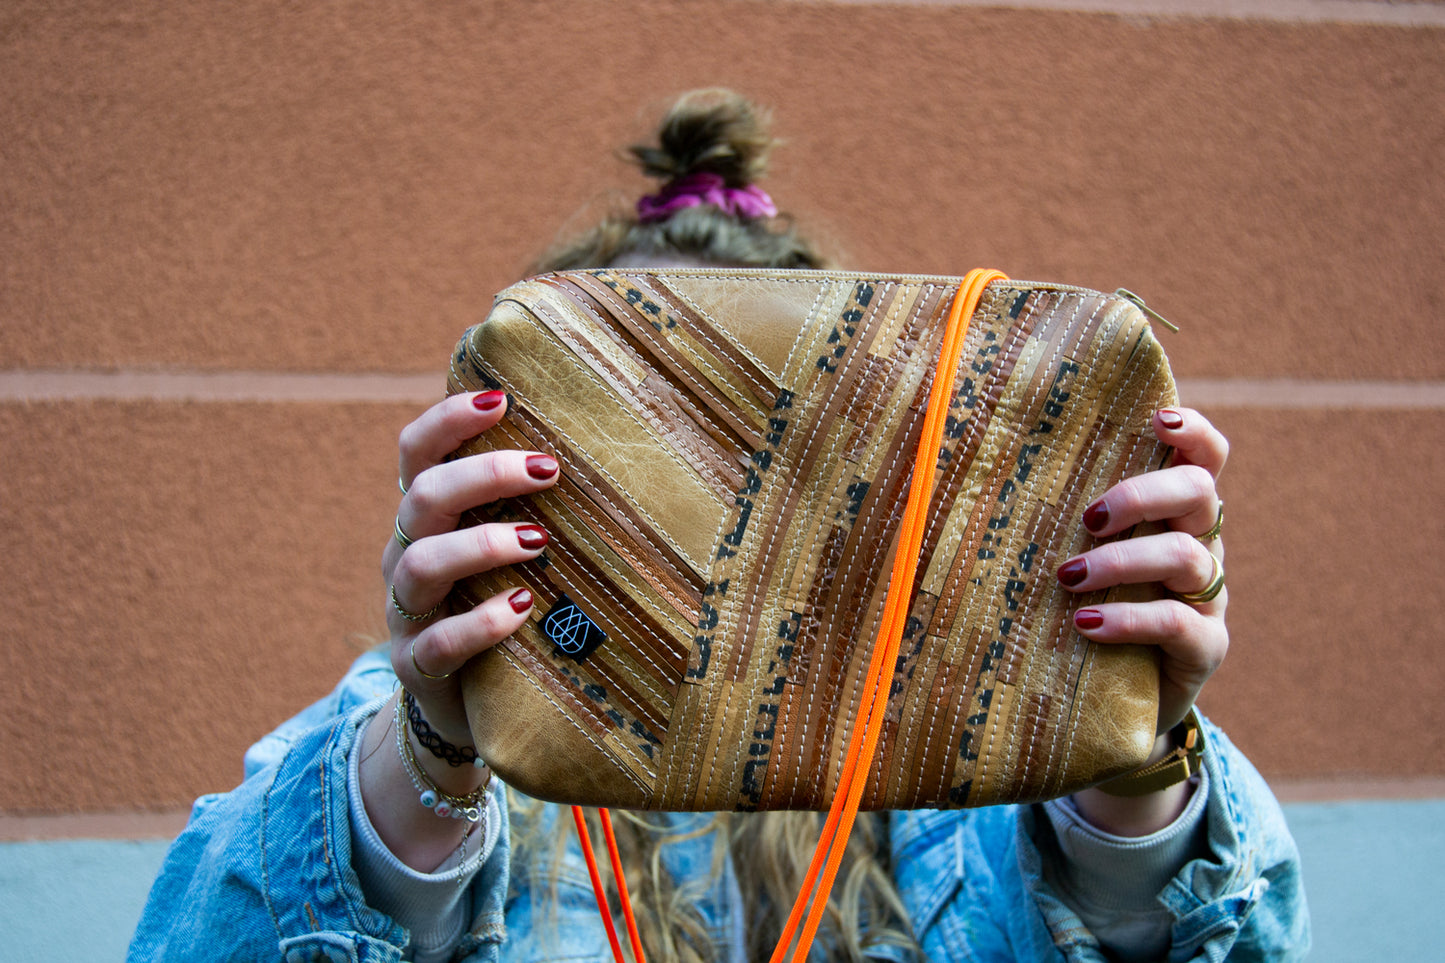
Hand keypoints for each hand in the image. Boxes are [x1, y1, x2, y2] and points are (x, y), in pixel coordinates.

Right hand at [359, 389, 557, 869]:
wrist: (462, 705)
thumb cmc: (498, 601)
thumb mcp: (505, 549)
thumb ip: (529, 504)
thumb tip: (607, 443)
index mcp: (427, 516)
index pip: (417, 451)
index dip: (449, 421)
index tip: (501, 401)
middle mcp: (407, 553)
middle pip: (422, 498)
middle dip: (483, 477)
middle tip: (548, 469)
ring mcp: (407, 611)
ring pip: (420, 563)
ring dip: (480, 544)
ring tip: (537, 540)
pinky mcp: (418, 665)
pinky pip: (437, 642)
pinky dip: (479, 623)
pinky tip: (522, 609)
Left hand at [1055, 407, 1228, 734]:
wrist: (1117, 705)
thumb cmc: (1084, 610)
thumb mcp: (1077, 557)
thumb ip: (1056, 520)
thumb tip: (973, 477)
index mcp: (1173, 514)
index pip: (1205, 458)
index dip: (1194, 432)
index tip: (1160, 418)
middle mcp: (1200, 545)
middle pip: (1200, 493)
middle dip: (1142, 495)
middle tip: (1088, 516)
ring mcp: (1208, 598)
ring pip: (1188, 556)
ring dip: (1123, 560)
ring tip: (1069, 577)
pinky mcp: (1205, 649)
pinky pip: (1179, 624)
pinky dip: (1130, 620)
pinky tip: (1087, 623)